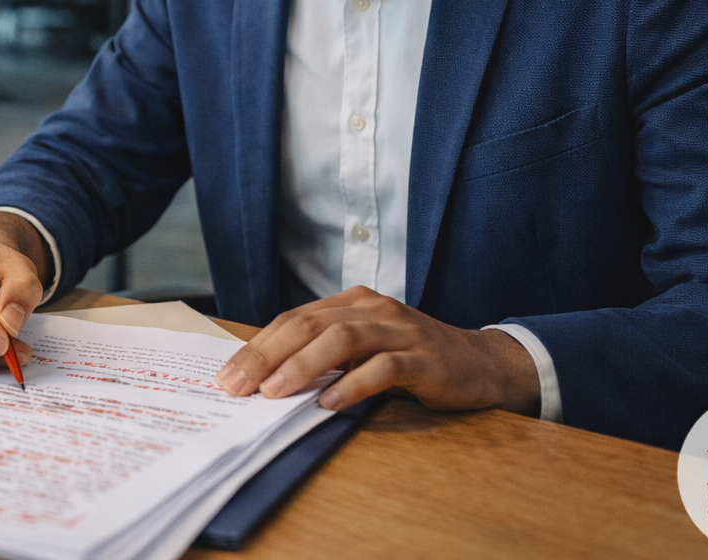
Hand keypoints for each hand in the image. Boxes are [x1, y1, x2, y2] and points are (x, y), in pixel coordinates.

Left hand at [215, 286, 539, 414]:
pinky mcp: (425, 359)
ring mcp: (400, 331)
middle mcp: (372, 309)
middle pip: (309, 325)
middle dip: (266, 356)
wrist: (481, 364)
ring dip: (303, 367)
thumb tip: (265, 381)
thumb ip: (324, 357)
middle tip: (237, 386)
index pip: (293, 319)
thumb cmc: (412, 360)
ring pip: (342, 340)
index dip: (257, 346)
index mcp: (351, 303)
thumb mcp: (364, 351)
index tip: (226, 376)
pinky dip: (353, 385)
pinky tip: (330, 404)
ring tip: (274, 392)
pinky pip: (384, 368)